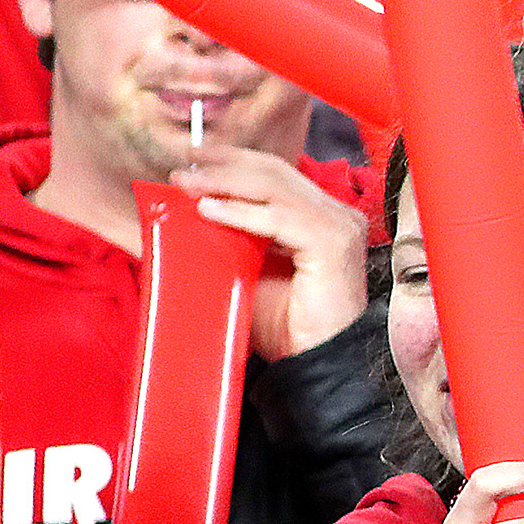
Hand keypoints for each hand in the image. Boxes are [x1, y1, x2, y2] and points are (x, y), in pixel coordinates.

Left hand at [172, 146, 370, 359]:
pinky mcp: (334, 244)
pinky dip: (240, 211)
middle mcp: (337, 215)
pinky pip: (279, 217)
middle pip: (275, 171)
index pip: (276, 174)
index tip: (192, 161)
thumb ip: (231, 237)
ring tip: (187, 184)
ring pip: (275, 186)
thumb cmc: (286, 325)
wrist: (314, 363)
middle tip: (183, 165)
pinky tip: (209, 210)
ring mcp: (340, 226)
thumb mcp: (249, 269)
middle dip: (224, 164)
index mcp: (322, 217)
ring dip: (225, 182)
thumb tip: (186, 209)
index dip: (233, 162)